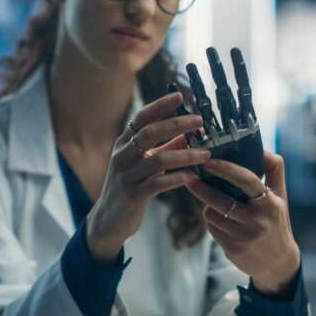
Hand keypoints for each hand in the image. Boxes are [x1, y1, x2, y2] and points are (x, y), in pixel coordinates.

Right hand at [86, 92, 210, 261]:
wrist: (109, 219)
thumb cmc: (130, 187)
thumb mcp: (145, 163)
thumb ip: (164, 147)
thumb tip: (188, 132)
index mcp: (124, 144)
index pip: (141, 118)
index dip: (160, 106)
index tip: (180, 96)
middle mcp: (122, 156)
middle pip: (149, 133)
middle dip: (177, 124)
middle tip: (200, 122)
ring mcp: (126, 175)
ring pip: (158, 159)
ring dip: (185, 154)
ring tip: (206, 154)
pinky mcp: (132, 195)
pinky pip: (158, 183)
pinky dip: (177, 178)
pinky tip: (192, 177)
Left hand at [185, 151, 299, 295]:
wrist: (278, 263)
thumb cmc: (276, 222)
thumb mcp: (280, 196)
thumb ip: (274, 170)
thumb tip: (263, 148)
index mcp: (270, 202)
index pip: (247, 180)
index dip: (225, 169)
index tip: (207, 160)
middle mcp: (258, 220)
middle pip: (221, 200)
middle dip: (202, 187)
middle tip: (188, 176)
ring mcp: (245, 236)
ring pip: (212, 214)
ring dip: (207, 206)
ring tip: (211, 202)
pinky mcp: (233, 249)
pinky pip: (212, 229)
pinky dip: (211, 221)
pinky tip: (218, 220)